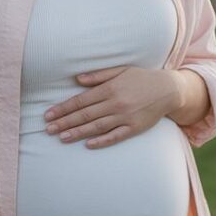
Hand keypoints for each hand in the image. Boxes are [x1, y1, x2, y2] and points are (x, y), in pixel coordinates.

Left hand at [43, 65, 179, 148]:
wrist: (168, 89)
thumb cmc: (141, 78)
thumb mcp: (121, 70)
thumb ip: (99, 75)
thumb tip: (77, 79)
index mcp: (110, 88)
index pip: (81, 100)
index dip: (63, 108)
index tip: (49, 115)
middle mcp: (116, 103)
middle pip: (85, 115)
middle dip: (65, 122)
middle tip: (48, 129)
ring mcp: (126, 117)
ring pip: (97, 127)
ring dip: (77, 132)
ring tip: (61, 137)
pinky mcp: (135, 128)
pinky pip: (116, 136)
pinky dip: (101, 141)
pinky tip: (88, 144)